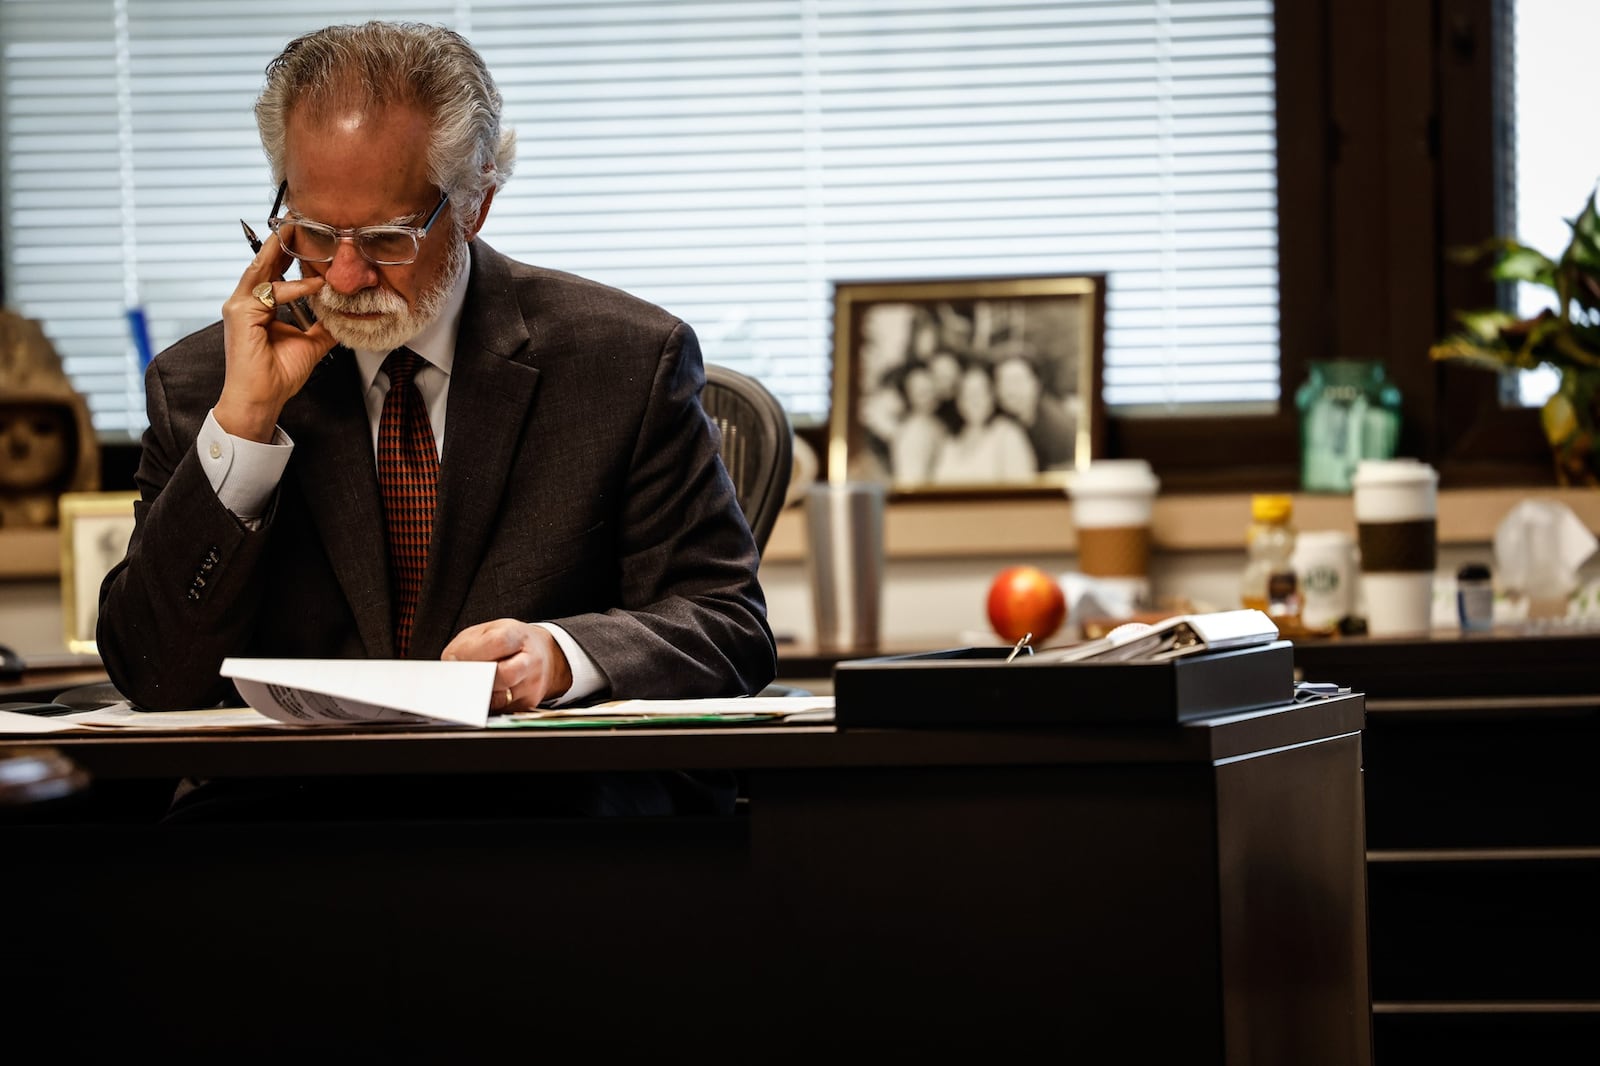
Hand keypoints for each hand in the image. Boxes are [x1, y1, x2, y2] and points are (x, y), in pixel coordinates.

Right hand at [215, 232, 334, 441]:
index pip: (272, 270)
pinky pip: (271, 293)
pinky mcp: (240, 314)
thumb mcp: (310, 343)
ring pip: (263, 270)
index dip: (287, 250)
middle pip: (263, 262)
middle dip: (280, 239)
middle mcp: (245, 301)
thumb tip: (344, 314)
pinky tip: (316, 285)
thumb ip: (323, 325)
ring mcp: (239, 306)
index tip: (305, 233)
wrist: (262, 399)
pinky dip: (295, 288)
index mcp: (257, 305)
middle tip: (298, 216)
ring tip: (299, 230)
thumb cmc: (278, 374)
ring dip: (282, 249)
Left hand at [442, 619, 573, 712]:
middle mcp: (531, 662)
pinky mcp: (526, 705)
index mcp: (519, 636)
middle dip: (476, 677)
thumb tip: (452, 665)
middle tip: (461, 677)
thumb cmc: (512, 643)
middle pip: (504, 675)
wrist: (544, 656)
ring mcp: (531, 686)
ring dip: (477, 693)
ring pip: (497, 698)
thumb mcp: (490, 631)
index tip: (455, 659)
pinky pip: (498, 709)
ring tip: (468, 685)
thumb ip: (468, 644)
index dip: (473, 652)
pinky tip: (480, 694)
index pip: (499, 642)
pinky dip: (484, 703)